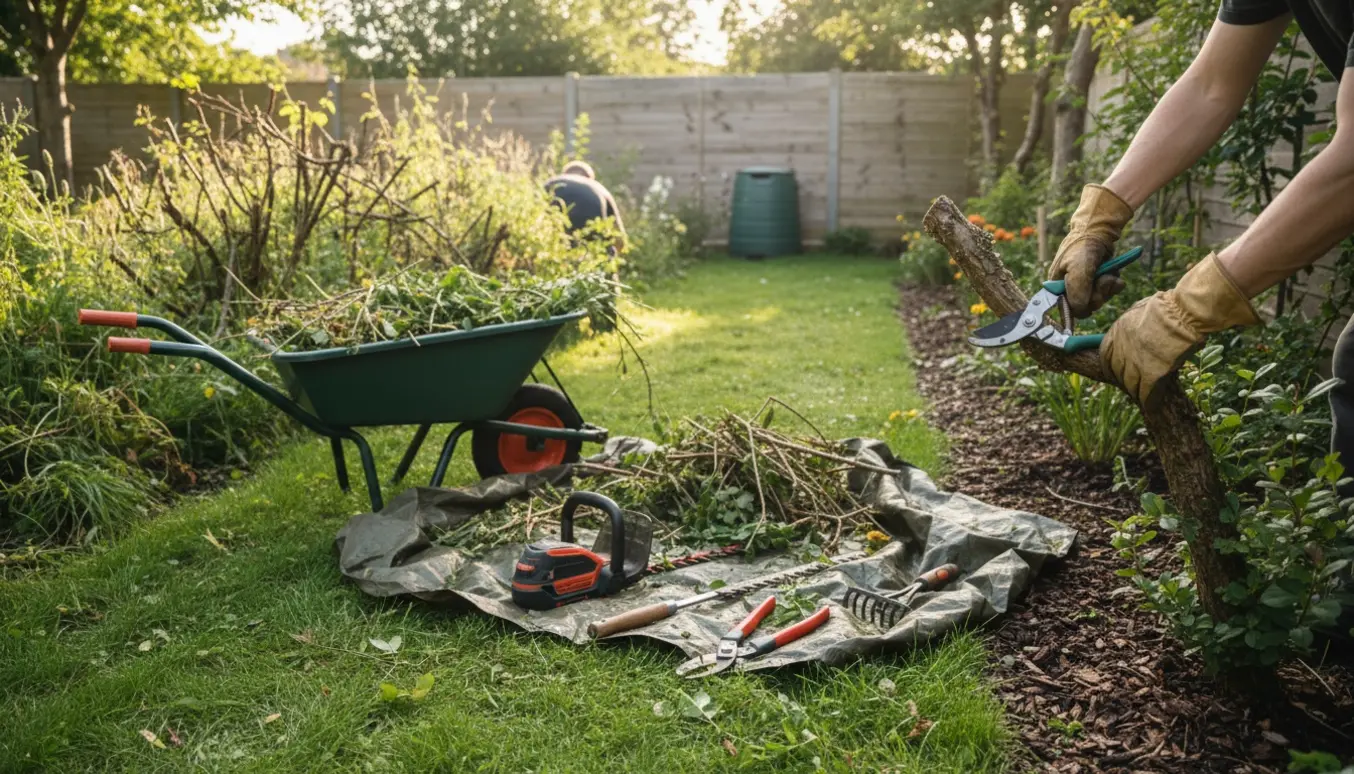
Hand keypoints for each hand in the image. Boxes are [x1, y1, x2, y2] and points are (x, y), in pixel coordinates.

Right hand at [1048, 185, 1134, 317]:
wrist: (1098, 230)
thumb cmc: (1082, 247)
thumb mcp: (1078, 269)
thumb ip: (1077, 292)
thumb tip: (1079, 310)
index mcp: (1057, 288)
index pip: (1069, 310)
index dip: (1082, 306)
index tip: (1091, 295)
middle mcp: (1069, 289)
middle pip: (1087, 307)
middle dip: (1099, 294)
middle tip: (1103, 279)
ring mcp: (1085, 285)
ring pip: (1100, 300)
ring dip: (1107, 287)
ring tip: (1108, 273)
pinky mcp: (1098, 281)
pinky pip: (1109, 292)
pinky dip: (1114, 284)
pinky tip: (1113, 274)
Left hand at [1100, 253, 1260, 405]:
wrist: (1182, 313)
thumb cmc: (1169, 307)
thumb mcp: (1141, 309)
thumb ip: (1134, 320)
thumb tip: (1136, 325)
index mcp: (1117, 332)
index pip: (1105, 354)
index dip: (1110, 365)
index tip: (1115, 371)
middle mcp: (1122, 349)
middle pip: (1118, 371)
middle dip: (1124, 379)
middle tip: (1131, 385)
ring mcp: (1135, 363)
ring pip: (1130, 384)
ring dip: (1135, 391)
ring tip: (1141, 396)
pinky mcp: (1151, 374)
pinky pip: (1146, 392)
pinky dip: (1148, 400)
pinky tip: (1151, 405)